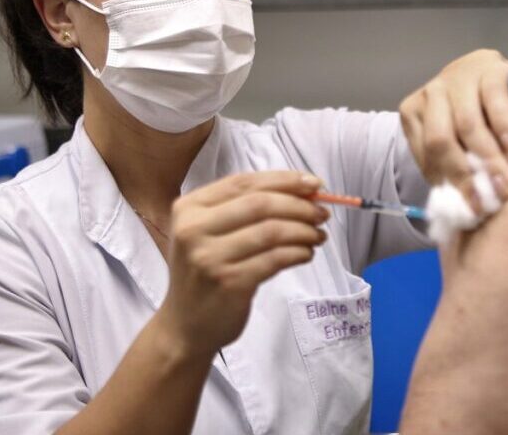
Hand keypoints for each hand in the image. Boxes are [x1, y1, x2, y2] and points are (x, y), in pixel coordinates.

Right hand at [156, 171, 328, 355]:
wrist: (185, 326)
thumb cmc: (206, 274)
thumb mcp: (210, 233)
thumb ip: (246, 209)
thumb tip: (305, 192)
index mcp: (189, 208)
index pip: (244, 182)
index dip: (284, 180)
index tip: (316, 183)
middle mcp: (193, 229)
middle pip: (260, 204)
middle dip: (299, 206)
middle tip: (322, 214)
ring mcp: (210, 257)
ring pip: (272, 231)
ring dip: (303, 231)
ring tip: (318, 236)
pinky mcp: (229, 283)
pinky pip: (275, 259)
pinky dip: (298, 253)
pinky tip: (306, 254)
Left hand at [400, 49, 507, 204]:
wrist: (496, 79)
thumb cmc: (472, 122)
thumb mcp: (455, 145)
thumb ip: (450, 173)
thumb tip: (458, 214)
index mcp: (414, 111)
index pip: (427, 154)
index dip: (451, 184)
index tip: (474, 208)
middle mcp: (432, 91)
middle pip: (441, 140)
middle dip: (467, 174)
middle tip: (492, 198)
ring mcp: (460, 76)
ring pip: (468, 124)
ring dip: (489, 158)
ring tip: (507, 181)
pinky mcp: (490, 67)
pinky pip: (494, 100)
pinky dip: (504, 126)